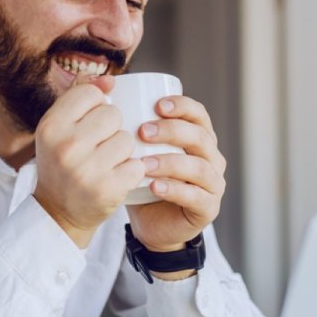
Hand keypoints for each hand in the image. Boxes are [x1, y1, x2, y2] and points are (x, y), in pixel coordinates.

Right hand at [34, 74, 144, 247]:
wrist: (59, 212)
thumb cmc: (62, 163)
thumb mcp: (58, 128)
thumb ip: (78, 96)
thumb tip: (110, 80)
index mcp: (50, 126)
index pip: (90, 93)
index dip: (97, 105)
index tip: (89, 122)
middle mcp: (65, 146)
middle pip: (113, 114)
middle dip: (112, 128)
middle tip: (99, 146)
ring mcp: (86, 170)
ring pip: (128, 139)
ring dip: (124, 151)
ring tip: (107, 163)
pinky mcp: (107, 189)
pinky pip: (137, 165)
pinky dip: (133, 171)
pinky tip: (117, 177)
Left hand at [127, 95, 225, 257]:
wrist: (151, 225)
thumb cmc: (144, 181)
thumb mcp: (138, 152)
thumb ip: (129, 128)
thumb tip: (104, 91)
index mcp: (198, 138)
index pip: (198, 114)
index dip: (182, 106)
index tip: (157, 104)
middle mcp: (211, 158)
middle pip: (200, 137)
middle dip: (172, 131)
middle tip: (143, 131)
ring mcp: (213, 184)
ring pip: (199, 167)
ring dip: (170, 162)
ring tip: (144, 163)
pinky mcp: (208, 208)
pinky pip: (196, 197)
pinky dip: (175, 190)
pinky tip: (154, 186)